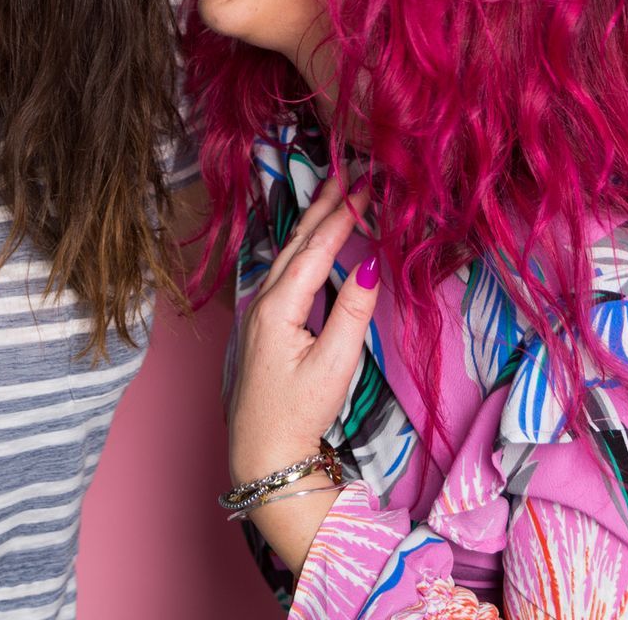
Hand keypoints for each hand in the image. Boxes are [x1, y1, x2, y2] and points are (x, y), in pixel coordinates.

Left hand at [226, 173, 379, 485]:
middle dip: (323, 206)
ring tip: (331, 196)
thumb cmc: (298, 414)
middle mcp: (261, 303)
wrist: (263, 454)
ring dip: (311, 224)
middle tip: (346, 172)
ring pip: (287, 255)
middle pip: (296, 243)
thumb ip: (352, 311)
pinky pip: (283, 272)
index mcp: (277, 308)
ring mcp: (257, 314)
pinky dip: (302, 248)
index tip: (364, 185)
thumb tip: (369, 264)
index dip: (341, 216)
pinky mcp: (261, 326)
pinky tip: (310, 243)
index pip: (315, 250)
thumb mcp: (334, 365)